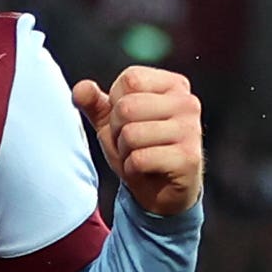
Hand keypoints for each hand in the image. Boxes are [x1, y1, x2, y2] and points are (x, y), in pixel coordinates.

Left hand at [72, 66, 202, 219]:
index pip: (129, 79)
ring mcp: (191, 130)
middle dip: (117, 132)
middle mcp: (187, 102)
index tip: (129, 122)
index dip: (115, 104)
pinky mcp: (188, 158)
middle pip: (126, 107)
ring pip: (130, 134)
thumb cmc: (140, 149)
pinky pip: (139, 159)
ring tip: (139, 157)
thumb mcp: (113, 123)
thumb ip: (94, 103)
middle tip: (131, 145)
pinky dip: (132, 169)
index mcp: (173, 85)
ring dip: (124, 152)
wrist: (162, 192)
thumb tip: (81, 89)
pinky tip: (146, 171)